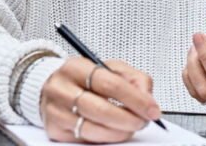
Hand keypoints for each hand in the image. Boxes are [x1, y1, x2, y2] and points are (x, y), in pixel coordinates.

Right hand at [40, 57, 161, 142]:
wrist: (53, 87)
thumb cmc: (85, 78)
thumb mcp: (110, 68)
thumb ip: (134, 79)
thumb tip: (147, 98)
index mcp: (76, 67)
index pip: (110, 84)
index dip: (135, 99)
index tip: (152, 109)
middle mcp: (61, 88)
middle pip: (100, 109)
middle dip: (129, 119)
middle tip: (143, 121)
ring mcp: (55, 110)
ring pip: (92, 128)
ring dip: (118, 132)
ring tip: (131, 127)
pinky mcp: (54, 129)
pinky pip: (83, 139)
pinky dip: (104, 138)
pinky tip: (113, 132)